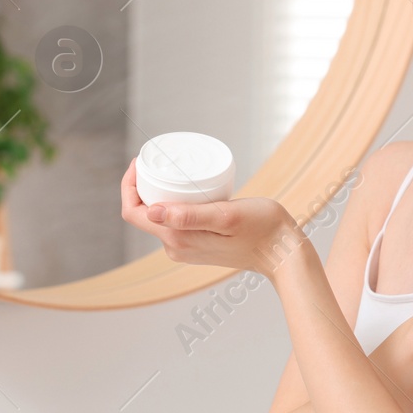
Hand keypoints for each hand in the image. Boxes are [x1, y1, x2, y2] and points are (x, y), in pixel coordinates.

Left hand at [120, 157, 302, 275]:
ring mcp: (185, 249)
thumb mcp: (226, 215)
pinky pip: (174, 222)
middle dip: (143, 185)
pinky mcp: (196, 245)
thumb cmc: (262, 229)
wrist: (282, 252)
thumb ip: (189, 216)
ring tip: (172, 170)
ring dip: (159, 193)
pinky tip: (187, 188)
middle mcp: (176, 248)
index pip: (133, 213)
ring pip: (158, 217)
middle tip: (157, 160)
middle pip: (143, 214)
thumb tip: (152, 212)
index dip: (129, 185)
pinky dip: (174, 203)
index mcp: (177, 239)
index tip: (141, 161)